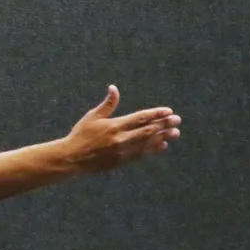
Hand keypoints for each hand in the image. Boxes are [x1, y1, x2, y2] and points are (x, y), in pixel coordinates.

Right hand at [64, 85, 180, 172]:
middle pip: (147, 130)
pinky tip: (162, 145)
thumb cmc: (80, 135)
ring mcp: (122, 152)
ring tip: (175, 132)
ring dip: (162, 137)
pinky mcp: (120, 162)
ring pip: (147, 143)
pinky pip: (141, 155)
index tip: (168, 111)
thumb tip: (113, 88)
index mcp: (114, 125)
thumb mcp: (92, 116)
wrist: (71, 158)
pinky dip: (153, 149)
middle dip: (164, 124)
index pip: (140, 118)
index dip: (156, 114)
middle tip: (177, 120)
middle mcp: (120, 139)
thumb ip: (107, 104)